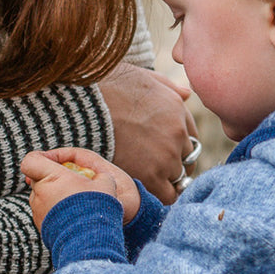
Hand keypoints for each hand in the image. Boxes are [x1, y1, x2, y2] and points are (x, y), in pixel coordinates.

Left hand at [21, 148, 121, 231]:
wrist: (89, 241)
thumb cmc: (96, 207)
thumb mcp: (105, 183)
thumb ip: (96, 174)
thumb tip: (98, 177)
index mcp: (51, 177)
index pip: (31, 160)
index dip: (40, 158)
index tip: (53, 163)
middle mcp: (40, 193)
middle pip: (38, 178)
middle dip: (52, 178)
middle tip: (71, 184)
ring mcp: (38, 210)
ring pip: (41, 196)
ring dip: (54, 195)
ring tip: (74, 203)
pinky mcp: (40, 225)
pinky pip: (45, 212)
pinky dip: (55, 211)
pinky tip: (72, 217)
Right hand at [97, 63, 199, 203]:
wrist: (84, 107)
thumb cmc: (106, 89)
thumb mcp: (142, 77)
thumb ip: (167, 86)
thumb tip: (188, 93)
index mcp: (177, 110)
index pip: (191, 137)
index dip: (179, 148)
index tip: (167, 155)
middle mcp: (178, 133)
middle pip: (187, 159)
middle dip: (174, 165)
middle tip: (156, 171)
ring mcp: (166, 155)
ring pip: (178, 178)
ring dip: (165, 181)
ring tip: (148, 183)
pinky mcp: (151, 175)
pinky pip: (167, 195)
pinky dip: (161, 196)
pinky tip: (149, 193)